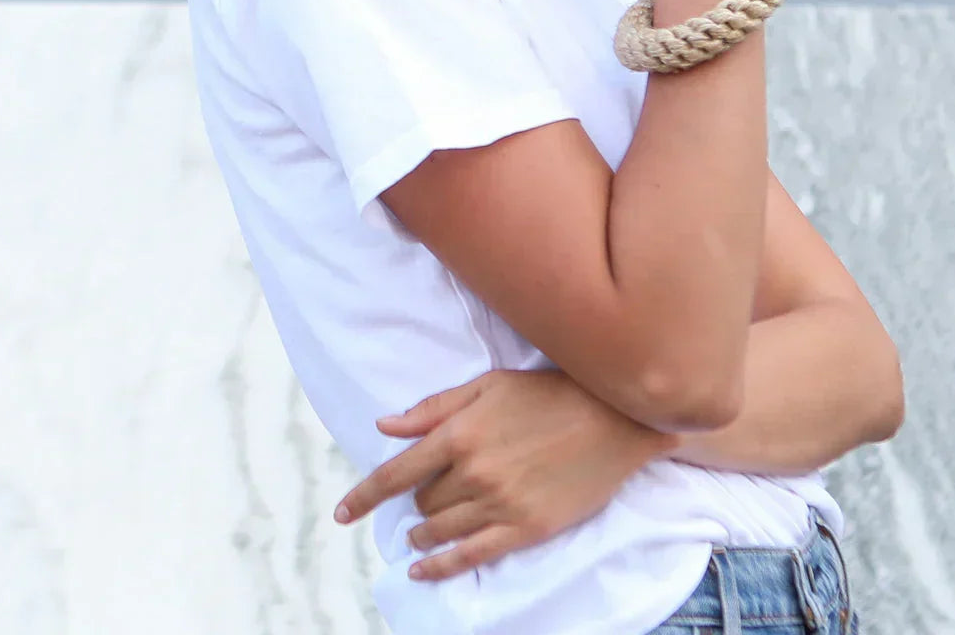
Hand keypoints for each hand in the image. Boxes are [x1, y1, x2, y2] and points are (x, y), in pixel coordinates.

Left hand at [332, 368, 676, 580]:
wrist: (613, 417)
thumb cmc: (548, 392)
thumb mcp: (489, 385)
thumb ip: (434, 408)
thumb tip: (385, 427)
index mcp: (460, 434)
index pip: (396, 474)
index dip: (363, 497)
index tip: (341, 514)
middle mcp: (474, 472)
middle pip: (421, 501)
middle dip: (416, 499)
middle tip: (426, 492)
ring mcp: (499, 504)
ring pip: (440, 530)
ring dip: (422, 533)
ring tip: (418, 533)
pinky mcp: (525, 529)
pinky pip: (470, 557)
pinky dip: (439, 567)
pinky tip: (422, 569)